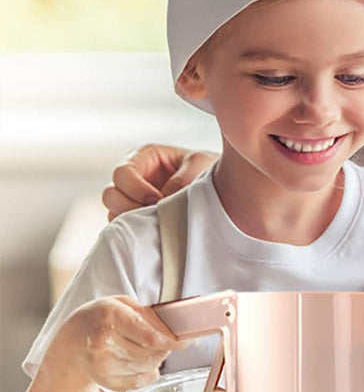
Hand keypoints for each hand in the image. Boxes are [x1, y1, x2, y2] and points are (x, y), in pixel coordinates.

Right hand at [57, 296, 184, 390]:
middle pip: (151, 354)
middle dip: (165, 349)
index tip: (187, 341)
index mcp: (111, 316)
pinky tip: (143, 365)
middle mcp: (103, 341)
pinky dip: (146, 374)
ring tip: (147, 349)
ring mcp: (101, 363)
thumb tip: (174, 329)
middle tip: (164, 342)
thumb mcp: (122, 304)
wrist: (71, 340)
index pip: (151, 337)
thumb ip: (149, 315)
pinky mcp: (102, 379)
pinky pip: (137, 382)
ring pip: (146, 368)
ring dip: (155, 360)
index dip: (173, 342)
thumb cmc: (101, 318)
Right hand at [101, 144, 217, 220]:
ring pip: (114, 214)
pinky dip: (136, 234)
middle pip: (111, 195)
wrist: (223, 188)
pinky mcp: (138, 219)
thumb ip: (182, 178)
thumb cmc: (208, 169)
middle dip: (131, 207)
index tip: (158, 199)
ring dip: (132, 222)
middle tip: (156, 214)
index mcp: (144, 157)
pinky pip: (124, 230)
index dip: (137, 189)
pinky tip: (157, 231)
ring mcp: (133, 200)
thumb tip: (163, 199)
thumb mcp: (199, 164)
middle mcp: (133, 178)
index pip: (122, 173)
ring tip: (158, 224)